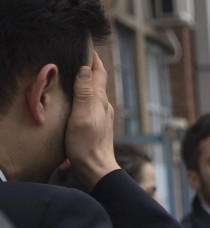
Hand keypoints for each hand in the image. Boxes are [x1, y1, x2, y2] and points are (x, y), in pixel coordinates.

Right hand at [65, 51, 119, 189]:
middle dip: (89, 67)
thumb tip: (87, 69)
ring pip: (95, 93)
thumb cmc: (87, 146)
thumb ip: (84, 93)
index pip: (99, 72)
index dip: (93, 58)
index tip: (85, 45)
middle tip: (78, 55)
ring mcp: (102, 117)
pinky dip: (85, 97)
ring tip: (76, 74)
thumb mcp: (82, 117)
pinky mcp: (98, 126)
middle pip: (97, 81)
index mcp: (100, 101)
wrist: (96, 170)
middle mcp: (104, 106)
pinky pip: (91, 105)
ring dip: (87, 82)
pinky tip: (78, 100)